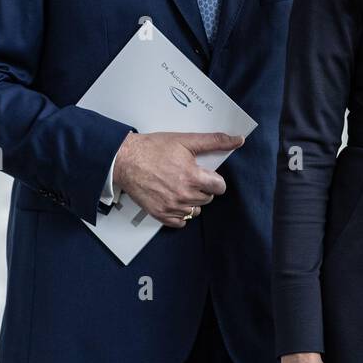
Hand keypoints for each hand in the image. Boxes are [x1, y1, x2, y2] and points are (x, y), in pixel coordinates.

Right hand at [111, 131, 241, 228]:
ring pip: (195, 210)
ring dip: (193, 201)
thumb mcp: (185, 140)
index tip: (207, 175)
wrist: (125, 160)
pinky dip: (180, 213)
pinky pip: (180, 222)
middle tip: (190, 177)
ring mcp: (171, 207)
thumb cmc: (152, 149)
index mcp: (192, 177)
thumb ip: (214, 141)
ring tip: (180, 187)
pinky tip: (174, 200)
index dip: (215, 180)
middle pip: (208, 198)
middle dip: (203, 188)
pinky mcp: (160, 214)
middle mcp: (184, 195)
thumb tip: (237, 140)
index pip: (220, 187)